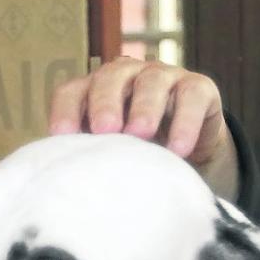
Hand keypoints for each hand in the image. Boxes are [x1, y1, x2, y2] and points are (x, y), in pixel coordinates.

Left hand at [48, 57, 238, 199]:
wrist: (189, 154)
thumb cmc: (136, 153)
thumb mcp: (110, 154)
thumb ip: (91, 157)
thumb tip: (65, 182)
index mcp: (95, 91)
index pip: (73, 91)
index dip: (65, 109)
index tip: (60, 134)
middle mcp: (127, 76)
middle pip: (111, 78)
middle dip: (105, 102)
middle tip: (104, 129)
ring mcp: (164, 77)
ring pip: (152, 81)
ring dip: (145, 107)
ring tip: (140, 134)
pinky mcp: (199, 87)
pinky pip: (192, 96)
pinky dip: (186, 121)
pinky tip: (179, 149)